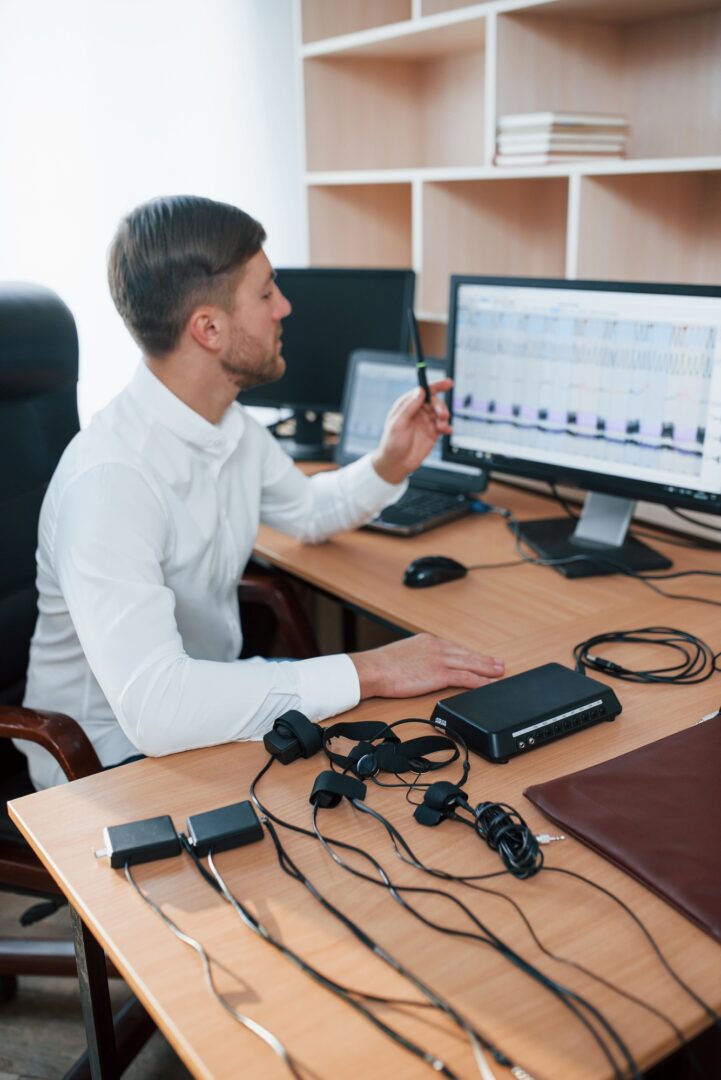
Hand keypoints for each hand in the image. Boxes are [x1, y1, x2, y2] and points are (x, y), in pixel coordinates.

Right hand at [349, 633, 504, 699]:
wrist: (373, 669)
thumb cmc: (381, 665)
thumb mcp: (402, 655)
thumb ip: (416, 659)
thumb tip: (420, 668)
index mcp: (427, 641)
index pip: (454, 649)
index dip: (470, 655)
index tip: (480, 658)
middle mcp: (436, 647)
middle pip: (466, 654)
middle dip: (484, 660)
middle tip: (498, 664)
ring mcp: (439, 660)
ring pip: (470, 664)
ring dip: (487, 669)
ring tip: (499, 673)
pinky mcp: (439, 674)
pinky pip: (465, 678)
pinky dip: (479, 681)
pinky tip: (488, 684)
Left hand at [371, 378, 452, 485]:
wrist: (396, 464)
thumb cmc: (392, 444)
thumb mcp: (398, 424)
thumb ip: (409, 407)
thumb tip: (420, 391)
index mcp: (406, 405)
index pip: (423, 391)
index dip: (436, 386)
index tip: (448, 383)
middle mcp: (417, 411)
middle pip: (435, 402)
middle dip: (441, 406)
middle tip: (442, 415)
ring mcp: (425, 422)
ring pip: (441, 413)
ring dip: (444, 417)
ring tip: (442, 426)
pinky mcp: (432, 433)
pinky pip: (444, 425)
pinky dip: (447, 427)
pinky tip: (447, 431)